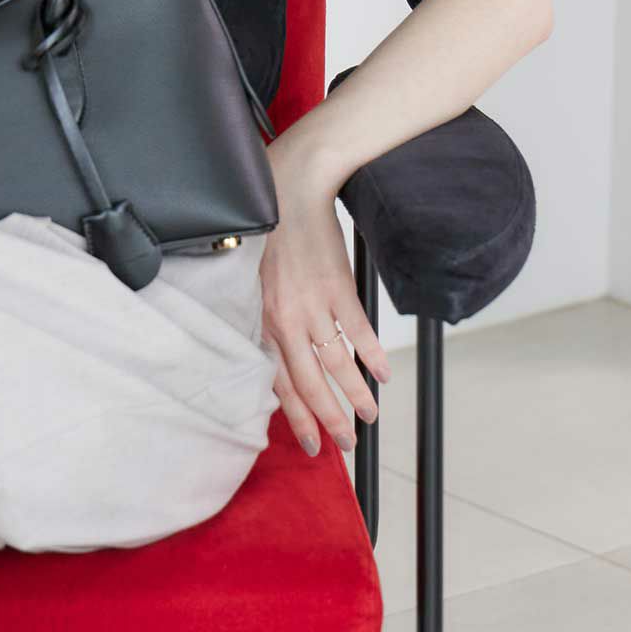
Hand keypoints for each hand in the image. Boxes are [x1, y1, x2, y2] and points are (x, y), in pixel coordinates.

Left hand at [258, 138, 390, 455]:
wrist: (288, 187)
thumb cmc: (263, 228)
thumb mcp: (247, 275)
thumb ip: (259, 313)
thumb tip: (270, 347)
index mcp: (262, 318)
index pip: (280, 381)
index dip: (296, 415)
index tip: (310, 443)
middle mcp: (287, 318)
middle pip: (311, 381)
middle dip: (329, 418)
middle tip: (346, 445)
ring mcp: (315, 304)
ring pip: (337, 362)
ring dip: (354, 393)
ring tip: (369, 418)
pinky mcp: (338, 286)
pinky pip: (358, 330)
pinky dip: (372, 355)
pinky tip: (383, 375)